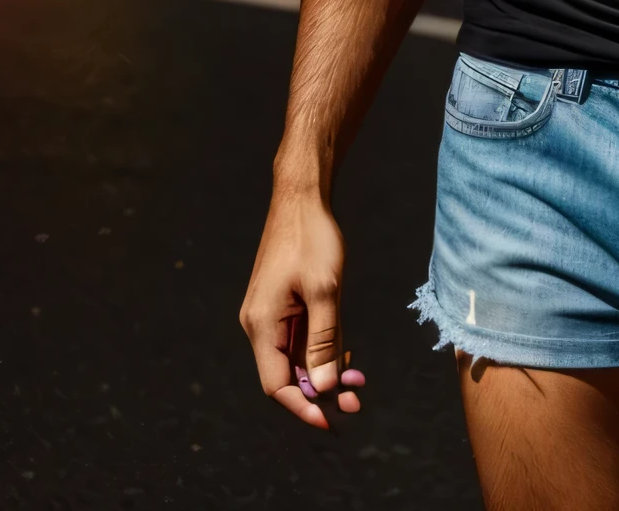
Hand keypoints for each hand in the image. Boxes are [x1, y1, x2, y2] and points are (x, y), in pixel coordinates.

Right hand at [240, 191, 364, 428]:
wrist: (302, 196)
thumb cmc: (311, 238)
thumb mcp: (325, 290)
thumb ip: (324, 341)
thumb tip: (323, 388)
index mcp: (261, 324)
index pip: (276, 384)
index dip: (302, 407)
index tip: (331, 421)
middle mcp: (260, 323)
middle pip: (287, 374)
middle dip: (320, 392)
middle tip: (356, 401)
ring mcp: (271, 313)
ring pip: (297, 357)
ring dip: (324, 373)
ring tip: (358, 384)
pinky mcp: (284, 302)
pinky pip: (301, 338)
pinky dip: (322, 350)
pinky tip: (347, 358)